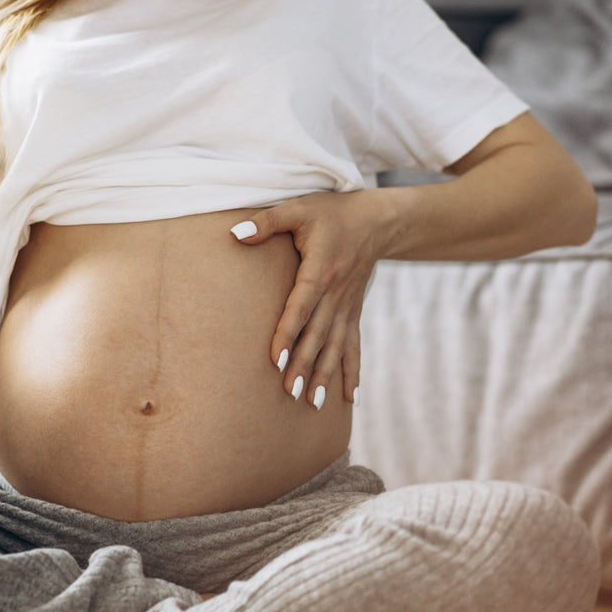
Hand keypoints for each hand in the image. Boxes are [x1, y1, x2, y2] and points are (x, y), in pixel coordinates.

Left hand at [231, 190, 387, 409]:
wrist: (377, 220)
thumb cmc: (331, 213)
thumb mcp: (298, 208)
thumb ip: (267, 221)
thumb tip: (234, 234)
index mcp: (320, 270)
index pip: (301, 308)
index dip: (287, 334)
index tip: (274, 360)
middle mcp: (336, 294)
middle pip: (317, 335)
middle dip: (304, 365)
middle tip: (288, 392)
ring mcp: (348, 306)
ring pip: (336, 346)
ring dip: (325, 375)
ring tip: (313, 403)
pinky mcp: (353, 312)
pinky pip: (354, 346)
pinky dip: (352, 372)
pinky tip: (350, 400)